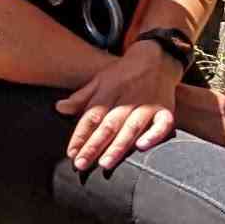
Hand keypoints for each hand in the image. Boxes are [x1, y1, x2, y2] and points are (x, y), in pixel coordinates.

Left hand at [58, 38, 181, 169]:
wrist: (157, 59)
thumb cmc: (123, 75)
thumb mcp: (99, 80)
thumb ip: (81, 98)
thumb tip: (58, 108)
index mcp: (108, 92)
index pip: (91, 117)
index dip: (80, 135)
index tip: (70, 153)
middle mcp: (127, 100)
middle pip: (108, 125)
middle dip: (94, 145)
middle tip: (81, 164)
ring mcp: (148, 105)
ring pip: (132, 127)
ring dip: (118, 146)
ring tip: (105, 164)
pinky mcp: (166, 110)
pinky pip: (163, 124)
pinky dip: (154, 135)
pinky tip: (142, 147)